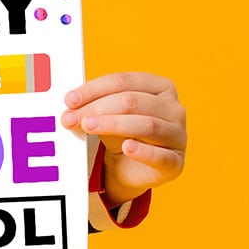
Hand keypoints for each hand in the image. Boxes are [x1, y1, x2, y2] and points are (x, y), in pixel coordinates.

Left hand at [61, 72, 185, 207]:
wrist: (130, 166)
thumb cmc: (120, 131)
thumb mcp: (106, 113)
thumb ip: (91, 106)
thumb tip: (69, 109)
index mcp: (159, 86)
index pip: (123, 81)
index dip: (93, 89)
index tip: (69, 100)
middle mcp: (174, 108)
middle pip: (132, 101)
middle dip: (98, 108)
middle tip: (72, 117)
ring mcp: (179, 135)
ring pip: (146, 125)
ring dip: (112, 125)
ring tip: (88, 127)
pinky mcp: (176, 162)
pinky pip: (161, 156)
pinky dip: (142, 151)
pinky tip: (126, 148)